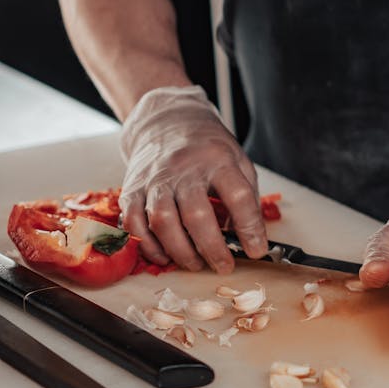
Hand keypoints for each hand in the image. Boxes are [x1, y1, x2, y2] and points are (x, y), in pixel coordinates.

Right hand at [119, 86, 267, 272]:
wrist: (166, 120)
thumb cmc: (207, 148)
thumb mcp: (238, 161)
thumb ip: (246, 197)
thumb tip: (248, 238)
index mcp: (218, 160)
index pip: (238, 196)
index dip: (250, 227)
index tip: (257, 250)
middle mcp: (184, 169)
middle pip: (196, 215)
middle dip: (212, 249)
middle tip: (225, 266)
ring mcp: (155, 179)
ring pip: (163, 222)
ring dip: (181, 252)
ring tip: (197, 264)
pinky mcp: (132, 189)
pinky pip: (134, 223)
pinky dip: (149, 246)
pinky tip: (166, 256)